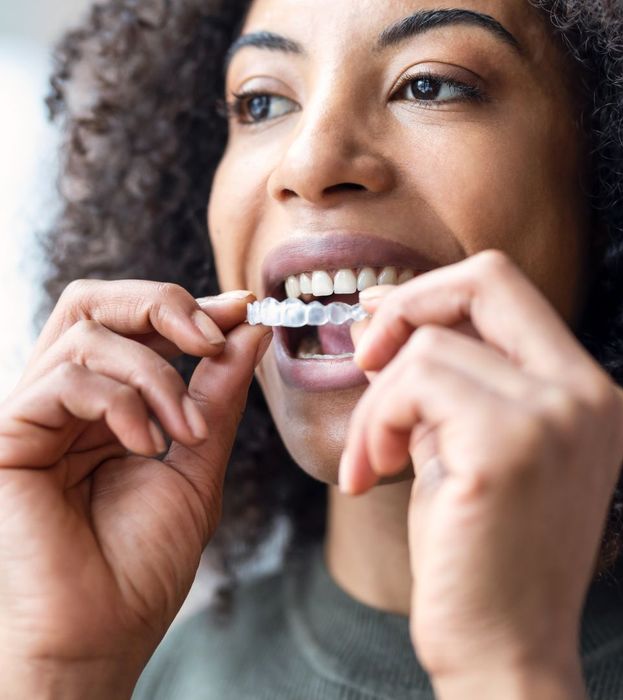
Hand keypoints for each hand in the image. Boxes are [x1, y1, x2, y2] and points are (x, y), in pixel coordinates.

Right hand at [0, 280, 270, 696]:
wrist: (104, 630)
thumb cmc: (145, 558)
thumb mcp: (199, 459)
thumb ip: (218, 392)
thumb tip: (249, 330)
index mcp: (109, 402)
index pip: (135, 322)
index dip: (189, 305)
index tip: (244, 308)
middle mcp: (68, 399)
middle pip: (97, 302)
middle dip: (164, 306)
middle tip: (213, 338)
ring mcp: (36, 415)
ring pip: (88, 333)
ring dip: (155, 372)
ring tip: (185, 429)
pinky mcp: (9, 436)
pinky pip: (64, 380)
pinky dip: (120, 402)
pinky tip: (146, 445)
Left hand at [343, 250, 622, 694]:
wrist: (503, 649)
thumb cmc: (477, 551)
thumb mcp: (465, 445)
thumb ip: (441, 378)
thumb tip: (380, 314)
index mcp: (583, 390)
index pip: (506, 288)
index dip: (433, 292)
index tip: (378, 324)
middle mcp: (585, 394)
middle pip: (485, 278)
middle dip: (406, 305)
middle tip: (363, 356)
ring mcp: (556, 416)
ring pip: (427, 346)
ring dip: (376, 401)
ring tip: (372, 456)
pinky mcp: (508, 446)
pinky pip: (413, 385)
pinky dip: (376, 423)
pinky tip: (371, 471)